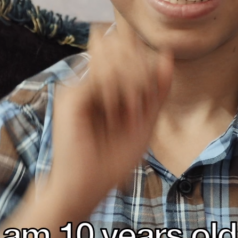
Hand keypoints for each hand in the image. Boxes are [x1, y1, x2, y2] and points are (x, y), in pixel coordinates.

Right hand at [47, 22, 173, 218]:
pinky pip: (100, 78)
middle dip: (140, 73)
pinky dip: (115, 94)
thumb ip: (157, 88)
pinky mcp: (70, 97)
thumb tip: (167, 52)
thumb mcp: (146, 121)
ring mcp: (78, 87)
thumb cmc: (114, 160)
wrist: (88, 188)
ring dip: (131, 84)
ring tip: (131, 112)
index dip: (143, 62)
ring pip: (113, 61)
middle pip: (121, 49)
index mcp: (106, 84)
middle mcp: (89, 80)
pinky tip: (115, 114)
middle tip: (139, 108)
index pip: (127, 50)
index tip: (145, 101)